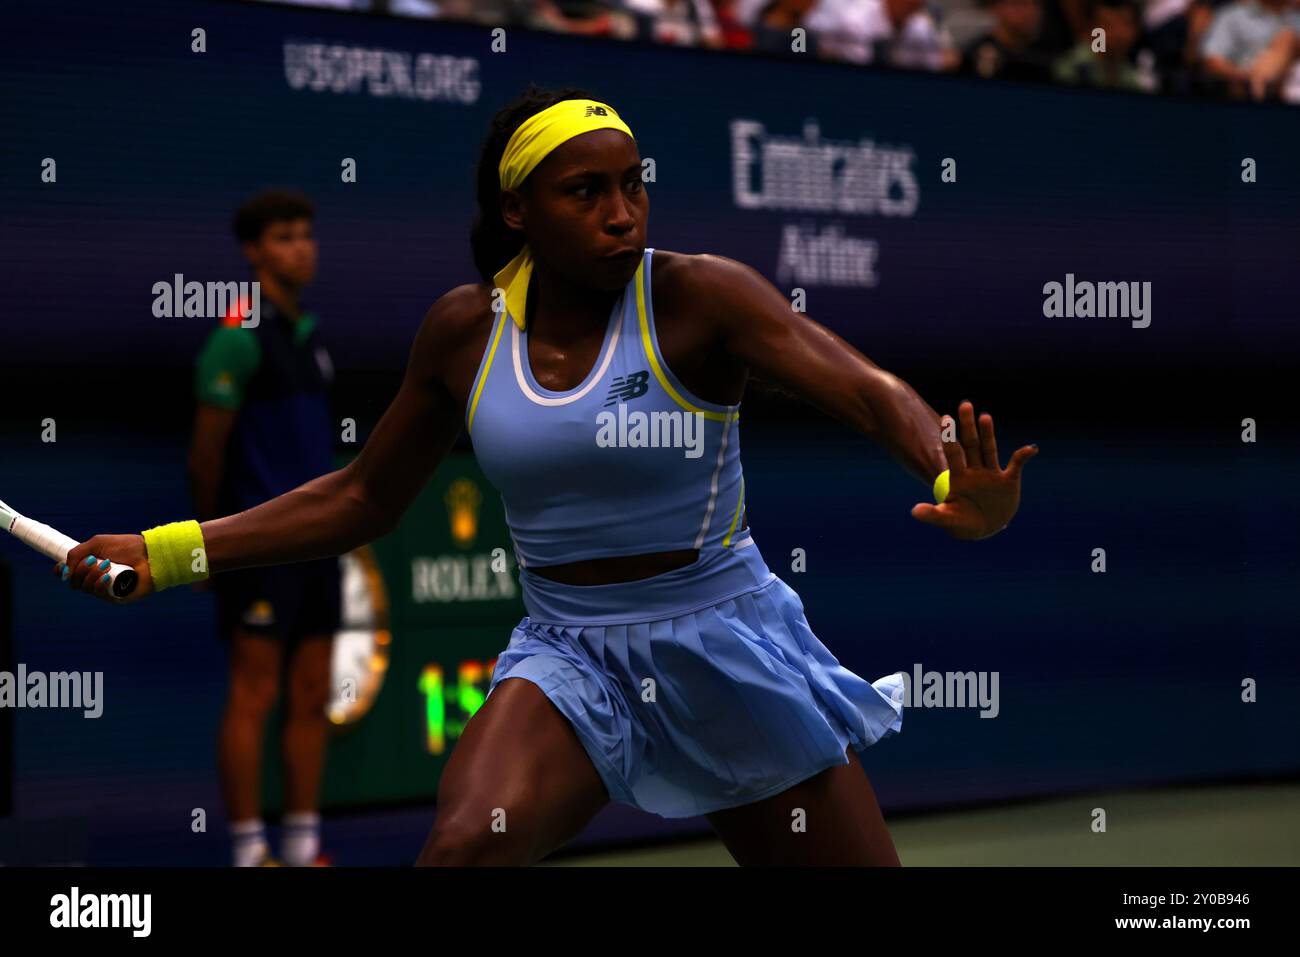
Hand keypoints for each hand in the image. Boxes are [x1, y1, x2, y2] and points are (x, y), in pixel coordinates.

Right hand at [54, 534, 155, 603]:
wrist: (149, 554)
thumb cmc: (127, 547)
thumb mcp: (97, 543)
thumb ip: (76, 553)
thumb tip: (63, 572)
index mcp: (90, 565)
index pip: (69, 573)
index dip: (62, 572)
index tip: (62, 568)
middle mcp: (95, 578)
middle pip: (74, 581)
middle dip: (79, 570)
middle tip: (93, 560)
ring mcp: (105, 588)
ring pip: (85, 588)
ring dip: (91, 575)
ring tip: (106, 565)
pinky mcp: (116, 596)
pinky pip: (99, 595)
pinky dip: (99, 585)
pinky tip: (107, 577)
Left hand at [911, 401, 1036, 540]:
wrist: (984, 529)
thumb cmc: (961, 522)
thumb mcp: (947, 520)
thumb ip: (932, 514)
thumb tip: (914, 512)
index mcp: (957, 477)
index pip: (952, 453)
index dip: (949, 437)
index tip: (945, 419)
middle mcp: (973, 470)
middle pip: (970, 444)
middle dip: (967, 426)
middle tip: (964, 404)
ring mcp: (991, 473)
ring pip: (989, 449)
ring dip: (988, 433)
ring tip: (985, 416)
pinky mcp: (1008, 480)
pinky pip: (1017, 465)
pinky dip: (1024, 456)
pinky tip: (1031, 449)